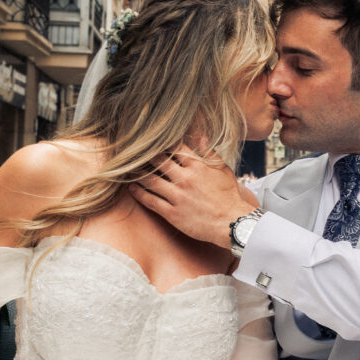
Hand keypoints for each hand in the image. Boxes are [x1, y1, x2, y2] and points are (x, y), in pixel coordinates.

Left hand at [129, 145, 256, 247]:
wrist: (232, 222)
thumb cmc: (229, 196)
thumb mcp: (223, 170)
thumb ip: (210, 154)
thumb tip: (201, 137)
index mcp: (198, 166)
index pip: (175, 148)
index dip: (162, 143)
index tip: (152, 140)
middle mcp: (186, 179)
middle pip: (159, 162)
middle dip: (145, 156)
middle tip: (134, 152)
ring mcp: (178, 196)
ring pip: (151, 181)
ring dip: (137, 174)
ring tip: (127, 169)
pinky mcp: (173, 213)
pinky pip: (151, 201)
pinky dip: (139, 194)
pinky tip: (131, 189)